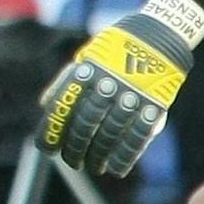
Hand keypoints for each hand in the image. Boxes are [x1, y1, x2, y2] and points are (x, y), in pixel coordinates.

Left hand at [34, 6, 195, 177]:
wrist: (159, 35)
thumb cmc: (115, 49)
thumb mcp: (87, 57)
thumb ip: (66, 82)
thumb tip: (45, 106)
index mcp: (87, 72)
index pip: (62, 107)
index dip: (52, 130)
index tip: (47, 148)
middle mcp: (107, 85)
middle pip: (85, 125)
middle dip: (76, 148)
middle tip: (73, 161)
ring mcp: (132, 96)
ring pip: (110, 135)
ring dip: (99, 156)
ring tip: (93, 167)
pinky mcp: (154, 106)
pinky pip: (137, 137)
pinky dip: (126, 156)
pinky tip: (116, 169)